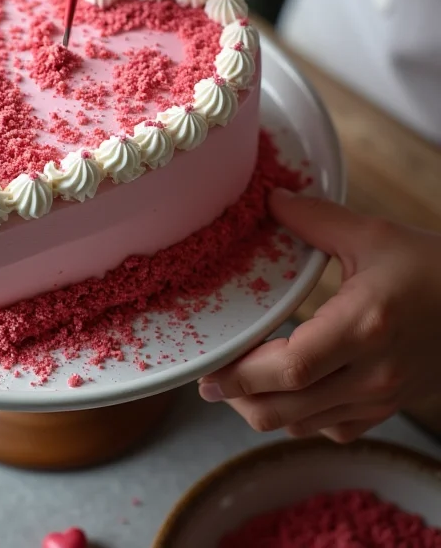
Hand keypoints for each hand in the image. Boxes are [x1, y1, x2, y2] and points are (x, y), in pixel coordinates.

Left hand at [199, 189, 440, 442]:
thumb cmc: (434, 268)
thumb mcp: (374, 234)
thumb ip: (316, 218)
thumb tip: (269, 199)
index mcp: (364, 326)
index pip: (291, 367)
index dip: (242, 375)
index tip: (209, 371)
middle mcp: (373, 373)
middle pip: (288, 408)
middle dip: (239, 400)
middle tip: (208, 383)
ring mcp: (382, 397)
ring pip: (304, 426)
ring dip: (264, 410)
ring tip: (236, 386)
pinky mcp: (387, 408)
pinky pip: (330, 428)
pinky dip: (298, 418)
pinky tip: (283, 393)